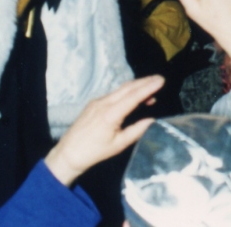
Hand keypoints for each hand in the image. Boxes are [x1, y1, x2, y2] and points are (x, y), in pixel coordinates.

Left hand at [45, 75, 162, 186]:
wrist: (69, 152)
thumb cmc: (95, 152)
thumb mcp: (119, 144)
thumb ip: (136, 131)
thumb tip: (152, 120)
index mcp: (111, 114)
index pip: (133, 96)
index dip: (148, 88)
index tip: (161, 80)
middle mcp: (104, 103)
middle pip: (128, 88)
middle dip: (145, 81)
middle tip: (160, 78)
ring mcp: (97, 101)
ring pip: (120, 89)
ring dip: (136, 86)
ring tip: (152, 87)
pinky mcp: (94, 103)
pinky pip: (114, 94)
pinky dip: (127, 92)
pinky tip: (134, 96)